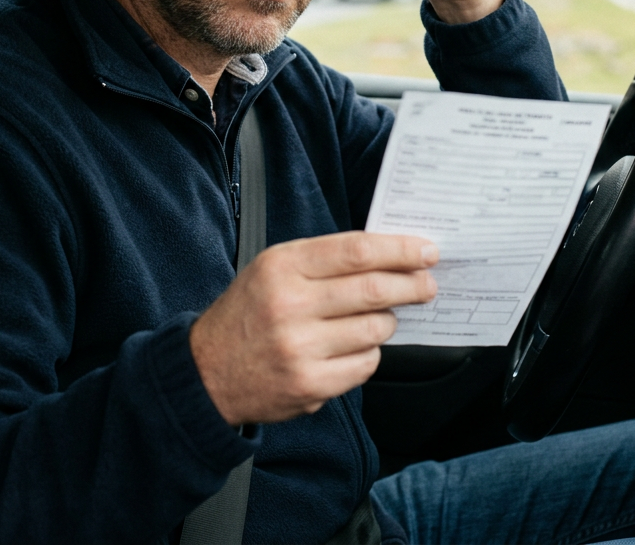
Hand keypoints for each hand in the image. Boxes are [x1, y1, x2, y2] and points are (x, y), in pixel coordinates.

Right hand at [188, 232, 437, 424]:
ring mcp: (300, 348)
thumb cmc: (249, 312)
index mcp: (282, 266)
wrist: (206, 372)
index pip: (356, 251)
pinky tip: (356, 346)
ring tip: (381, 317)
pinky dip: (370, 353)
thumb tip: (389, 255)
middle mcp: (290, 305)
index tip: (425, 250)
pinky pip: (365, 364)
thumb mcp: (273, 268)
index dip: (399, 249)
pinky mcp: (309, 385)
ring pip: (375, 329)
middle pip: (373, 289)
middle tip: (427, 283)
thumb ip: (324, 260)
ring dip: (389, 321)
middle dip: (412, 284)